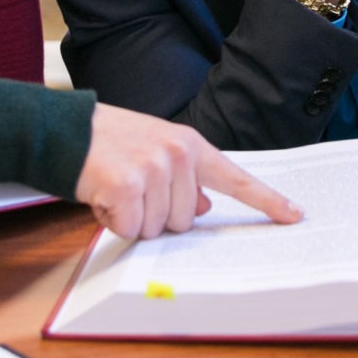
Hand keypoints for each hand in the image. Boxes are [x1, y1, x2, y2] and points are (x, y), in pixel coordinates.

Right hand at [74, 103, 302, 238]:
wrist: (63, 128)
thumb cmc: (107, 142)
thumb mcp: (154, 149)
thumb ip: (184, 177)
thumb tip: (204, 207)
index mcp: (190, 145)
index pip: (236, 178)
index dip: (267, 201)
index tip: (294, 216)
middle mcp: (178, 155)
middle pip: (185, 221)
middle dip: (155, 215)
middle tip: (130, 188)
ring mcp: (154, 169)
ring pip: (157, 228)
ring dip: (132, 218)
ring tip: (114, 187)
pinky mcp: (128, 186)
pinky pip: (130, 229)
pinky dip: (112, 221)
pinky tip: (102, 194)